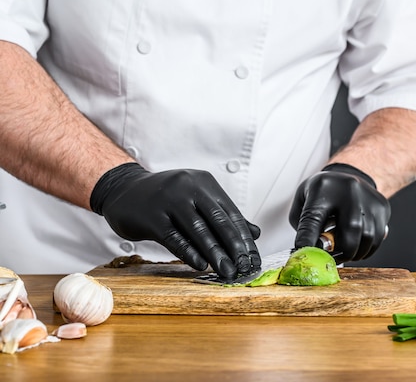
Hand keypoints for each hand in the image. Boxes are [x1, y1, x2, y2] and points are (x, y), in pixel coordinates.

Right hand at [90, 163, 260, 279]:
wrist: (123, 190)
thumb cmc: (165, 199)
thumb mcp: (197, 200)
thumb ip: (225, 216)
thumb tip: (255, 233)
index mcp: (205, 183)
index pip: (230, 213)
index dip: (244, 237)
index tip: (253, 258)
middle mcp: (189, 187)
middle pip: (217, 220)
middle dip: (233, 246)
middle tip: (244, 267)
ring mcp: (169, 200)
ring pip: (198, 229)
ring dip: (215, 253)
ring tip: (226, 271)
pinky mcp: (151, 215)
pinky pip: (174, 237)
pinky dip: (189, 252)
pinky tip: (200, 265)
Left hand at [289, 163, 390, 263]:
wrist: (348, 175)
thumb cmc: (322, 193)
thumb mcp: (303, 200)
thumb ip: (302, 226)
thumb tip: (308, 250)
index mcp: (323, 188)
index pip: (313, 219)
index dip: (308, 241)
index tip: (305, 256)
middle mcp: (349, 190)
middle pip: (351, 229)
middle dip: (341, 251)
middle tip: (332, 259)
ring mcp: (369, 198)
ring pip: (368, 236)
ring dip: (355, 253)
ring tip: (344, 253)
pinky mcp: (382, 207)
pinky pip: (378, 238)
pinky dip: (366, 249)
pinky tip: (356, 247)